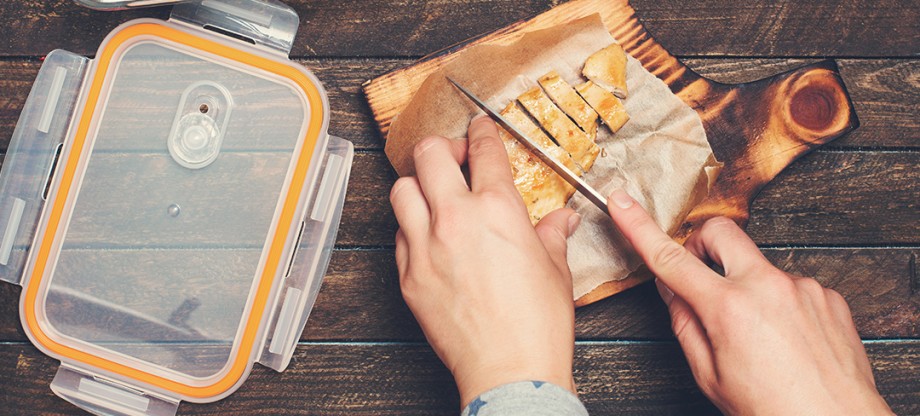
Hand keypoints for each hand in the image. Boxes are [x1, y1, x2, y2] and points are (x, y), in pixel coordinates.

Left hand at [390, 116, 580, 407]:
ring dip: (417, 184)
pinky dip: (409, 228)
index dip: (481, 131)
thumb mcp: (555, 271)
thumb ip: (553, 235)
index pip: (483, 150)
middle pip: (429, 154)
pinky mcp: (408, 276)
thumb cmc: (536, 325)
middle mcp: (455, 219)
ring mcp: (425, 247)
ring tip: (432, 193)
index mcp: (498, 208)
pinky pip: (397, 236)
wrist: (510, 371)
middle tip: (453, 157)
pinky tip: (425, 236)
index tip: (479, 128)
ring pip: (401, 190)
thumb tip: (562, 220)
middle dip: (441, 146)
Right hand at [606, 189, 892, 414]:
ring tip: (758, 334)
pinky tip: (786, 339)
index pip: (671, 259)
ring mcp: (802, 287)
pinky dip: (781, 305)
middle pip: (721, 232)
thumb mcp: (710, 376)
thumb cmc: (773, 410)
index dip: (640, 227)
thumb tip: (674, 291)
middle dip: (702, 243)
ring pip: (759, 266)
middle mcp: (767, 287)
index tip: (623, 203)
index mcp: (728, 308)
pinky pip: (792, 286)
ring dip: (747, 286)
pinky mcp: (827, 296)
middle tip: (700, 271)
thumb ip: (685, 325)